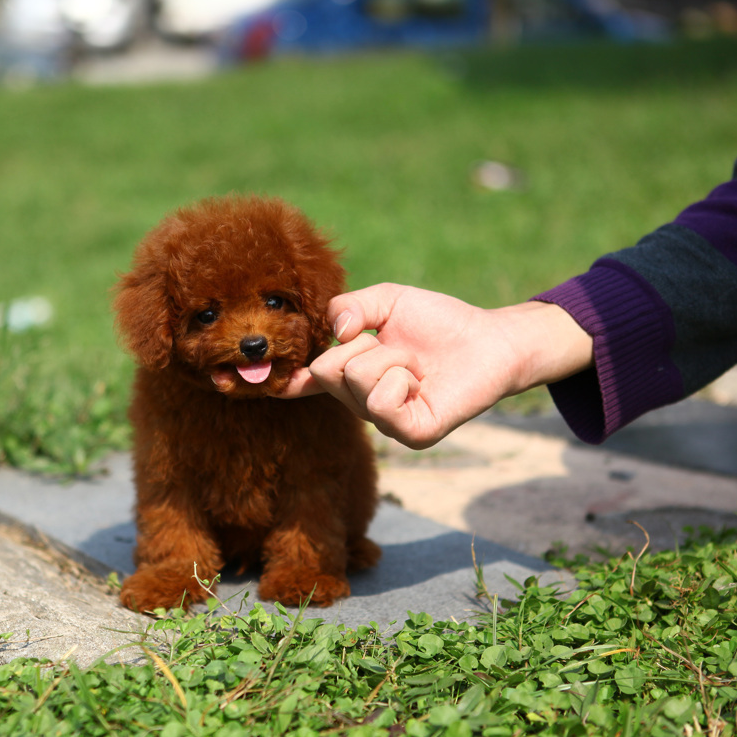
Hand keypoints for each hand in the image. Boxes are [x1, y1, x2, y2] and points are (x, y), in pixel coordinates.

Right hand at [275, 284, 592, 448]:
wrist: (491, 339)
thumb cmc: (438, 322)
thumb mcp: (386, 301)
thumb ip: (349, 307)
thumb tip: (335, 333)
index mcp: (348, 376)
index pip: (303, 383)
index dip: (277, 381)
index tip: (245, 383)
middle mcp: (360, 404)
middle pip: (329, 370)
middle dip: (361, 347)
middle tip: (395, 347)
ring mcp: (385, 423)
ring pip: (356, 381)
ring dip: (390, 359)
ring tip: (416, 364)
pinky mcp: (412, 434)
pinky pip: (384, 402)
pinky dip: (402, 378)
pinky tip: (421, 381)